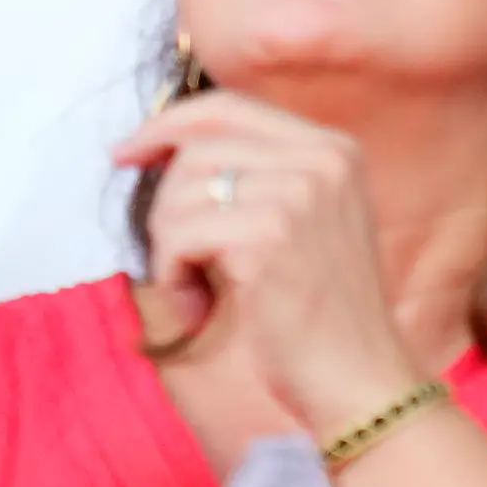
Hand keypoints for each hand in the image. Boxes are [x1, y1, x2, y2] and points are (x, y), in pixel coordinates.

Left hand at [117, 92, 426, 438]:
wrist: (360, 378)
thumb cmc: (320, 314)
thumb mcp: (307, 224)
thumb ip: (261, 179)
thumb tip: (168, 149)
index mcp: (334, 149)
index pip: (229, 107)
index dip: (168, 124)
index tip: (126, 153)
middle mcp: (322, 158)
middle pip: (196, 149)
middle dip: (165, 208)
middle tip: (180, 266)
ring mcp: (300, 193)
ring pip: (180, 192)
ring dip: (168, 251)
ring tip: (197, 294)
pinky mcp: (270, 236)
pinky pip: (180, 237)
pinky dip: (173, 278)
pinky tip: (200, 310)